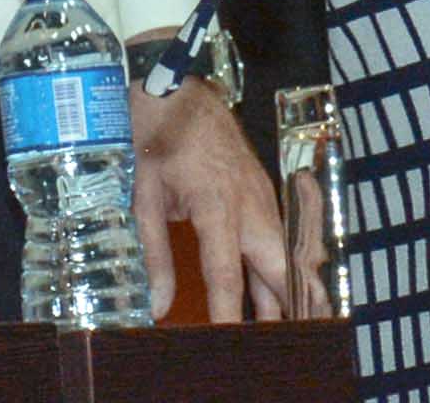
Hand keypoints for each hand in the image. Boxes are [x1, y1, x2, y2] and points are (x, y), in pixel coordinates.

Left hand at [132, 72, 289, 320]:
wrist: (176, 88)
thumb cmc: (156, 138)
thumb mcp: (143, 197)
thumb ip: (154, 253)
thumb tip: (157, 304)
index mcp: (216, 205)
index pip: (228, 275)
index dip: (230, 314)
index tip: (231, 341)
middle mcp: (249, 203)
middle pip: (277, 268)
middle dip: (283, 308)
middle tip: (282, 340)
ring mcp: (261, 194)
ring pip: (283, 253)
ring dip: (285, 289)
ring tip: (285, 324)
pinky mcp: (263, 189)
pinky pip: (278, 235)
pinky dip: (280, 264)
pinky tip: (273, 285)